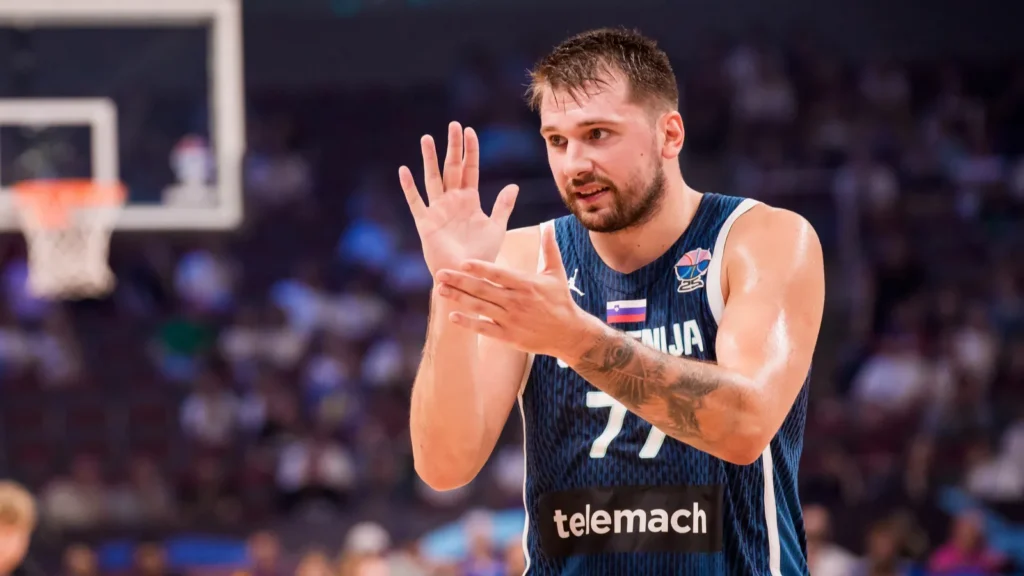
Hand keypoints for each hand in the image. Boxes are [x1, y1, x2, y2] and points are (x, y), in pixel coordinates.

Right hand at [399, 121, 518, 276]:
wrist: (466, 275)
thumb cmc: (482, 254)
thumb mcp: (496, 228)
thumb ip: (503, 206)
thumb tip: (513, 185)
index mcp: (470, 200)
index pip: (470, 169)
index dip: (470, 151)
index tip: (470, 131)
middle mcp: (452, 201)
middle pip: (452, 168)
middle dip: (453, 147)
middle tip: (453, 125)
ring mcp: (438, 210)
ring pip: (433, 179)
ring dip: (430, 159)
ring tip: (427, 138)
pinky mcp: (426, 223)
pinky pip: (416, 202)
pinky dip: (409, 187)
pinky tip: (404, 171)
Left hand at [434, 224, 593, 358]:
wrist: (570, 333)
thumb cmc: (561, 300)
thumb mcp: (556, 273)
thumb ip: (549, 249)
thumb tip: (548, 226)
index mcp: (526, 283)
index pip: (498, 273)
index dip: (479, 268)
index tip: (462, 262)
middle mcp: (516, 301)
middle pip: (483, 289)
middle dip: (459, 281)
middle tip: (440, 273)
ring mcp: (511, 320)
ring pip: (480, 307)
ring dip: (458, 298)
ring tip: (440, 290)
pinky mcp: (509, 336)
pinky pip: (485, 329)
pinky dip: (469, 323)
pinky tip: (453, 316)